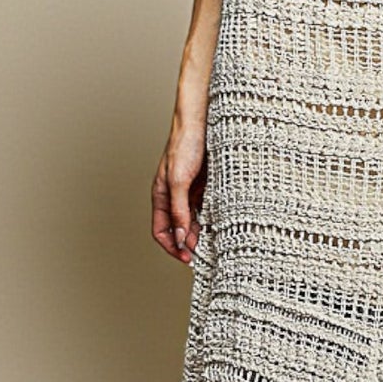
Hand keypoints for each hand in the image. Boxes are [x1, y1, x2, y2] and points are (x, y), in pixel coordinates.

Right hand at [152, 102, 207, 263]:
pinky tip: (222, 225)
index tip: (186, 258)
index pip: (161, 231)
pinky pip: (208, 209)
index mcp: (161, 196)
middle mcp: (174, 197)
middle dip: (189, 244)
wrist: (203, 122)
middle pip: (178, 230)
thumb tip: (181, 238)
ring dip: (202, 234)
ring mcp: (190, 193)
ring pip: (194, 221)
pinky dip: (213, 220)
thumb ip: (179, 211)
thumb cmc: (185, 146)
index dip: (171, 247)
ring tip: (214, 244)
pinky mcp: (206, 187)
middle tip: (204, 255)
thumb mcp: (179, 181)